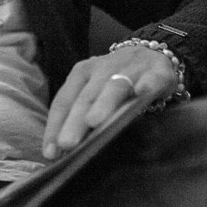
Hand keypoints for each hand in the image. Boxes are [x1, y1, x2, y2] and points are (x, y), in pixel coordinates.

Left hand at [41, 46, 175, 159]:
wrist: (150, 53)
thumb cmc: (114, 81)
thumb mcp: (93, 92)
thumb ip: (78, 116)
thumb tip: (60, 151)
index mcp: (81, 74)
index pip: (64, 101)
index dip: (55, 126)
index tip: (50, 153)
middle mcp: (101, 69)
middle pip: (86, 97)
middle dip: (75, 122)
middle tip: (67, 144)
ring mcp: (129, 69)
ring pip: (114, 87)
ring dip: (104, 104)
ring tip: (94, 122)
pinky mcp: (156, 71)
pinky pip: (151, 79)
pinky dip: (146, 85)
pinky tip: (142, 93)